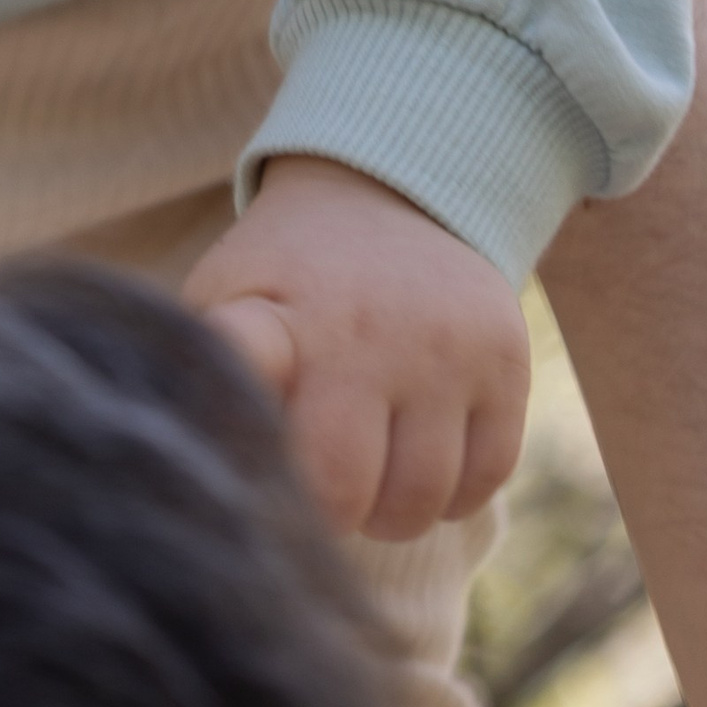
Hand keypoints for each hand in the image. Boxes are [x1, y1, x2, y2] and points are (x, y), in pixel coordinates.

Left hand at [185, 155, 529, 538]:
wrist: (383, 193)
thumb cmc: (288, 279)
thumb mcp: (228, 298)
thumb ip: (213, 375)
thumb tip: (202, 461)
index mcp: (275, 317)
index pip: (243, 362)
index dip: (233, 418)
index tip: (238, 457)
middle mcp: (362, 330)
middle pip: (343, 487)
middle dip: (326, 510)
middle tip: (318, 486)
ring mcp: (442, 347)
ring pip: (421, 501)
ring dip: (390, 514)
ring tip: (369, 477)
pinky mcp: (504, 360)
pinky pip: (485, 480)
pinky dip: (452, 496)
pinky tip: (421, 460)